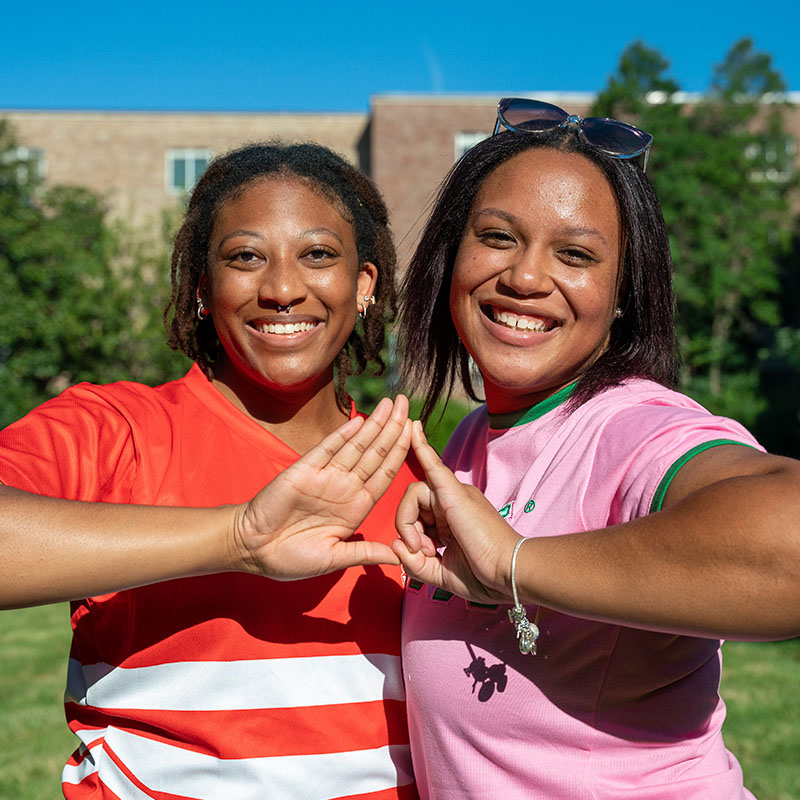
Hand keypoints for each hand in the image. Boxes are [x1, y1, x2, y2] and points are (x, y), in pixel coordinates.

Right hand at [231, 396, 411, 578]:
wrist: (253, 550)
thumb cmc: (291, 557)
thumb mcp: (334, 559)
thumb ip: (365, 553)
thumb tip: (399, 557)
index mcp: (356, 506)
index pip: (386, 473)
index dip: (401, 452)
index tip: (417, 432)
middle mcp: (345, 487)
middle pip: (376, 453)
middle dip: (394, 428)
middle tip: (409, 403)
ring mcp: (325, 477)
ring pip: (356, 446)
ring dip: (374, 425)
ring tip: (392, 404)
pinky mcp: (303, 471)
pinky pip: (326, 450)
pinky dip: (342, 435)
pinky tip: (359, 420)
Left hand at [392, 421, 520, 603]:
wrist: (508, 573)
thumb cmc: (483, 577)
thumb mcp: (440, 574)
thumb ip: (415, 564)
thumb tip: (395, 546)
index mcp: (451, 519)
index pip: (417, 515)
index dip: (411, 534)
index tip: (418, 554)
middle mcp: (452, 501)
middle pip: (411, 505)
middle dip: (408, 531)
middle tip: (424, 553)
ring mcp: (455, 494)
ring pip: (413, 496)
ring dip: (409, 524)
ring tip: (427, 548)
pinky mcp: (454, 492)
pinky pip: (432, 465)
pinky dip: (421, 447)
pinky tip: (413, 428)